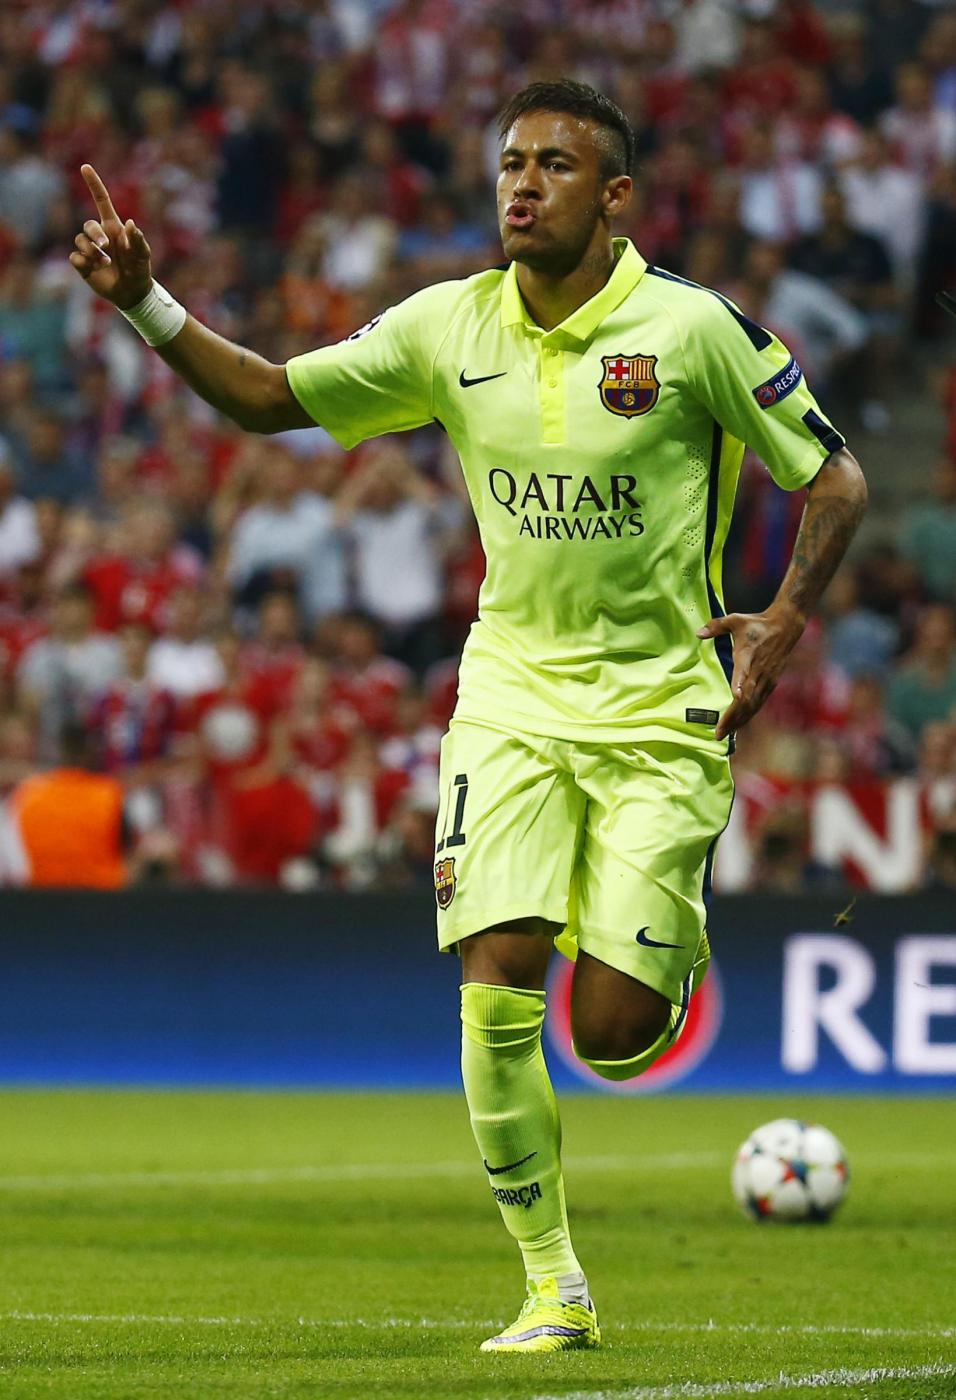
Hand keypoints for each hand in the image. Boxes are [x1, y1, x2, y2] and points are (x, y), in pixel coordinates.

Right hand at [68, 164, 152, 309]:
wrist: (133, 292)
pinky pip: (75, 257)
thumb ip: (138, 240)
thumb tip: (129, 223)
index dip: (94, 184)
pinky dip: (84, 262)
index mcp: (113, 228)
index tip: (85, 167)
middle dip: (95, 234)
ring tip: (105, 263)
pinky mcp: (83, 264)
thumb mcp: (143, 255)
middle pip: (88, 225)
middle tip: (105, 246)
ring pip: (80, 240)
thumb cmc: (139, 270)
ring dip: (92, 251)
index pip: (101, 201)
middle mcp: (100, 236)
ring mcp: (90, 250)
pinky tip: (95, 269)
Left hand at [697, 604, 804, 740]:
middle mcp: (759, 671)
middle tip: (718, 733)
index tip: (734, 697)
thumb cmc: (758, 624)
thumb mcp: (735, 620)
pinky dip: (749, 714)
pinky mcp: (771, 682)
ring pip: (753, 704)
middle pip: (746, 698)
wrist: (786, 626)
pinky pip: (759, 702)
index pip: (744, 673)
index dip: (739, 685)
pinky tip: (739, 724)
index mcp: (748, 656)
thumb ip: (716, 626)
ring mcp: (766, 679)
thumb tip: (698, 633)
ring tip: (725, 733)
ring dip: (739, 720)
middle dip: (732, 717)